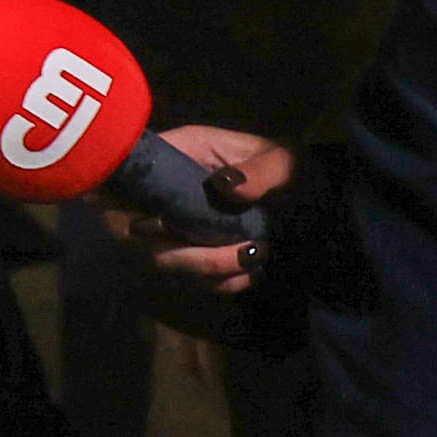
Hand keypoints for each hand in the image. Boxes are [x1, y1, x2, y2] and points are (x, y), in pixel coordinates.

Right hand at [90, 123, 294, 296]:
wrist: (316, 193)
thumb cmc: (291, 168)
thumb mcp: (282, 161)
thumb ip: (260, 170)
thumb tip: (225, 187)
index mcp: (180, 154)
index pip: (130, 173)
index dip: (119, 198)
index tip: (153, 221)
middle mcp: (171, 192)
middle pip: (139, 228)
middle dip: (183, 250)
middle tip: (241, 251)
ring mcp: (182, 224)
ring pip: (168, 256)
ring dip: (206, 267)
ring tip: (254, 258)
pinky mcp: (200, 250)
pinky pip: (194, 276)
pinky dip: (219, 281)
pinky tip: (250, 273)